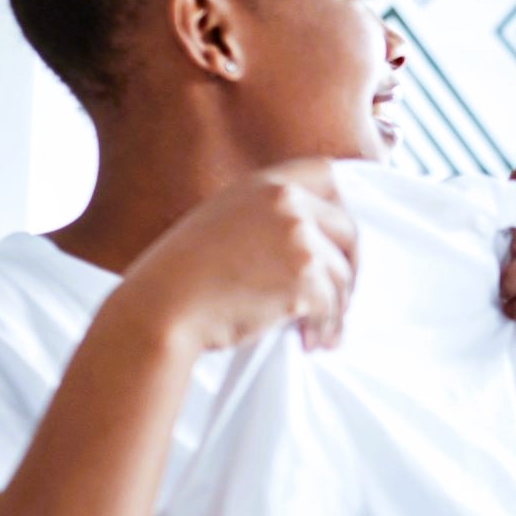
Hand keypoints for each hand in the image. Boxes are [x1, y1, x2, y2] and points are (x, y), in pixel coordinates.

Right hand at [115, 159, 357, 352]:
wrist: (165, 304)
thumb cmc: (185, 275)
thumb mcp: (223, 221)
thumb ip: (265, 217)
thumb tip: (308, 240)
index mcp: (265, 185)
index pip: (328, 173)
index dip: (342, 205)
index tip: (340, 238)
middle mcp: (286, 203)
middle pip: (348, 229)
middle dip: (350, 267)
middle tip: (340, 296)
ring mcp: (298, 238)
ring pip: (342, 275)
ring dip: (337, 308)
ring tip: (324, 332)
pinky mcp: (303, 276)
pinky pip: (332, 306)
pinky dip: (327, 327)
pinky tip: (313, 341)